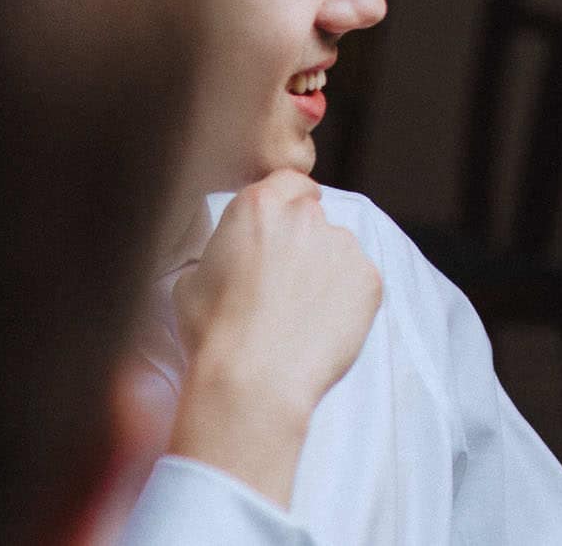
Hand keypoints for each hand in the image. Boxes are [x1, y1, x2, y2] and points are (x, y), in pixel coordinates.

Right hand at [167, 170, 381, 507]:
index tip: (282, 226)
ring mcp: (343, 246)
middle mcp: (307, 217)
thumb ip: (223, 250)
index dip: (287, 201)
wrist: (254, 380)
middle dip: (301, 242)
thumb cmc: (214, 333)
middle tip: (283, 282)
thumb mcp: (192, 279)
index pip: (288, 181)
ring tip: (300, 313)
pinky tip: (320, 325)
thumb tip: (233, 255)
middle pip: (313, 217)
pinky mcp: (369, 279)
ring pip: (338, 249)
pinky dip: (346, 298)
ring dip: (325, 269)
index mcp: (260, 206)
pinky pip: (358, 280)